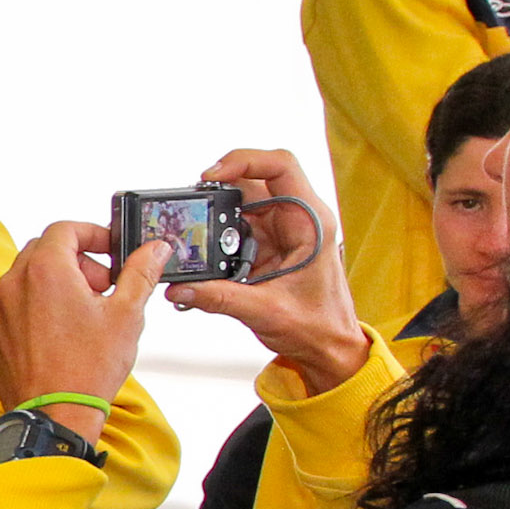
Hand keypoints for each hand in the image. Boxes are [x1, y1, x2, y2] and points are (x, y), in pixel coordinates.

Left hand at [0, 223, 164, 446]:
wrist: (54, 415)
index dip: (93, 233)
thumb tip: (154, 250)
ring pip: (31, 276)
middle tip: (105, 285)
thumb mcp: (127, 314)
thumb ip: (140, 273)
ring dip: (61, 281)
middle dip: (80, 259)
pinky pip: (20, 302)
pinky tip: (68, 329)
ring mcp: (1, 308)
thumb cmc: (86, 369)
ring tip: (89, 310)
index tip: (112, 250)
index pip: (65, 228)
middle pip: (46, 250)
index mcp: (44, 271)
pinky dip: (43, 303)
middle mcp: (14, 284)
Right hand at [160, 149, 367, 392]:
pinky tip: (205, 261)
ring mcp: (279, 231)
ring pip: (237, 207)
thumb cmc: (320, 326)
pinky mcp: (265, 246)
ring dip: (214, 222)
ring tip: (196, 241)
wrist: (328, 348)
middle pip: (250, 183)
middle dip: (217, 194)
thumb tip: (181, 288)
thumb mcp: (267, 312)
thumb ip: (219, 298)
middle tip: (191, 210)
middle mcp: (296, 220)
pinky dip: (214, 243)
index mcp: (310, 222)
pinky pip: (233, 231)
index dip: (244, 160)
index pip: (280, 166)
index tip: (212, 175)